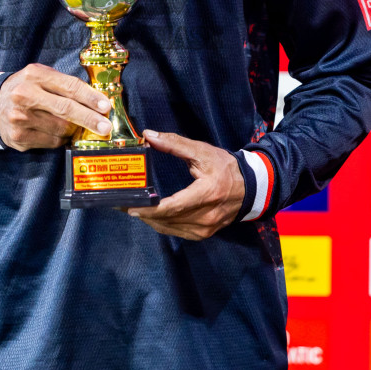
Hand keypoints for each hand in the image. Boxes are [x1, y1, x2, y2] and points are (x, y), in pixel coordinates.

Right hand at [0, 63, 111, 150]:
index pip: (69, 86)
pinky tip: (56, 132)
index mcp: (34, 75)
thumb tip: (96, 100)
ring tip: (73, 125)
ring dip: (72, 129)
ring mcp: (20, 118)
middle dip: (89, 118)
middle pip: (66, 109)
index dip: (90, 97)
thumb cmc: (25, 88)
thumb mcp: (40, 76)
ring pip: (61, 128)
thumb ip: (64, 84)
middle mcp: (25, 95)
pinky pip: (51, 142)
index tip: (105, 106)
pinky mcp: (18, 137)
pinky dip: (60, 138)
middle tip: (105, 126)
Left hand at [126, 130, 245, 240]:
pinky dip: (160, 224)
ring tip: (129, 208)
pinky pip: (176, 232)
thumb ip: (174, 144)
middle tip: (120, 204)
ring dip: (148, 220)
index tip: (130, 206)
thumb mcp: (202, 152)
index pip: (174, 207)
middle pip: (167, 219)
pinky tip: (149, 216)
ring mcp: (204, 229)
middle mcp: (205, 216)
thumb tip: (148, 135)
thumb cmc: (225, 168)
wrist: (250, 188)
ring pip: (169, 228)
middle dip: (142, 213)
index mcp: (207, 194)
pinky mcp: (203, 234)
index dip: (150, 209)